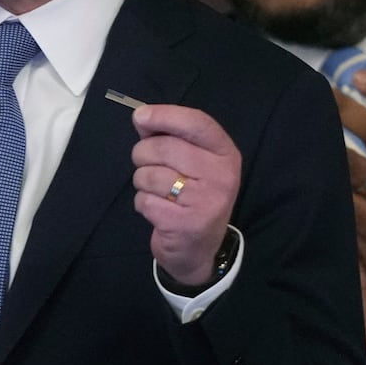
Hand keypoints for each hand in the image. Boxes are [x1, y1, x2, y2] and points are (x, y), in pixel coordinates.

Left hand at [130, 104, 240, 286]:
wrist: (198, 249)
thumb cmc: (191, 195)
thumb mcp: (192, 162)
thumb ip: (169, 136)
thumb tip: (141, 117)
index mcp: (225, 153)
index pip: (197, 123)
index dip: (165, 115)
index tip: (140, 115)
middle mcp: (222, 175)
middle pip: (164, 148)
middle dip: (143, 154)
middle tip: (147, 165)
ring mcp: (206, 201)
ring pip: (149, 174)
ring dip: (142, 182)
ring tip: (158, 191)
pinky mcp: (186, 224)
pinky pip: (145, 200)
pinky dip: (143, 203)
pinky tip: (159, 210)